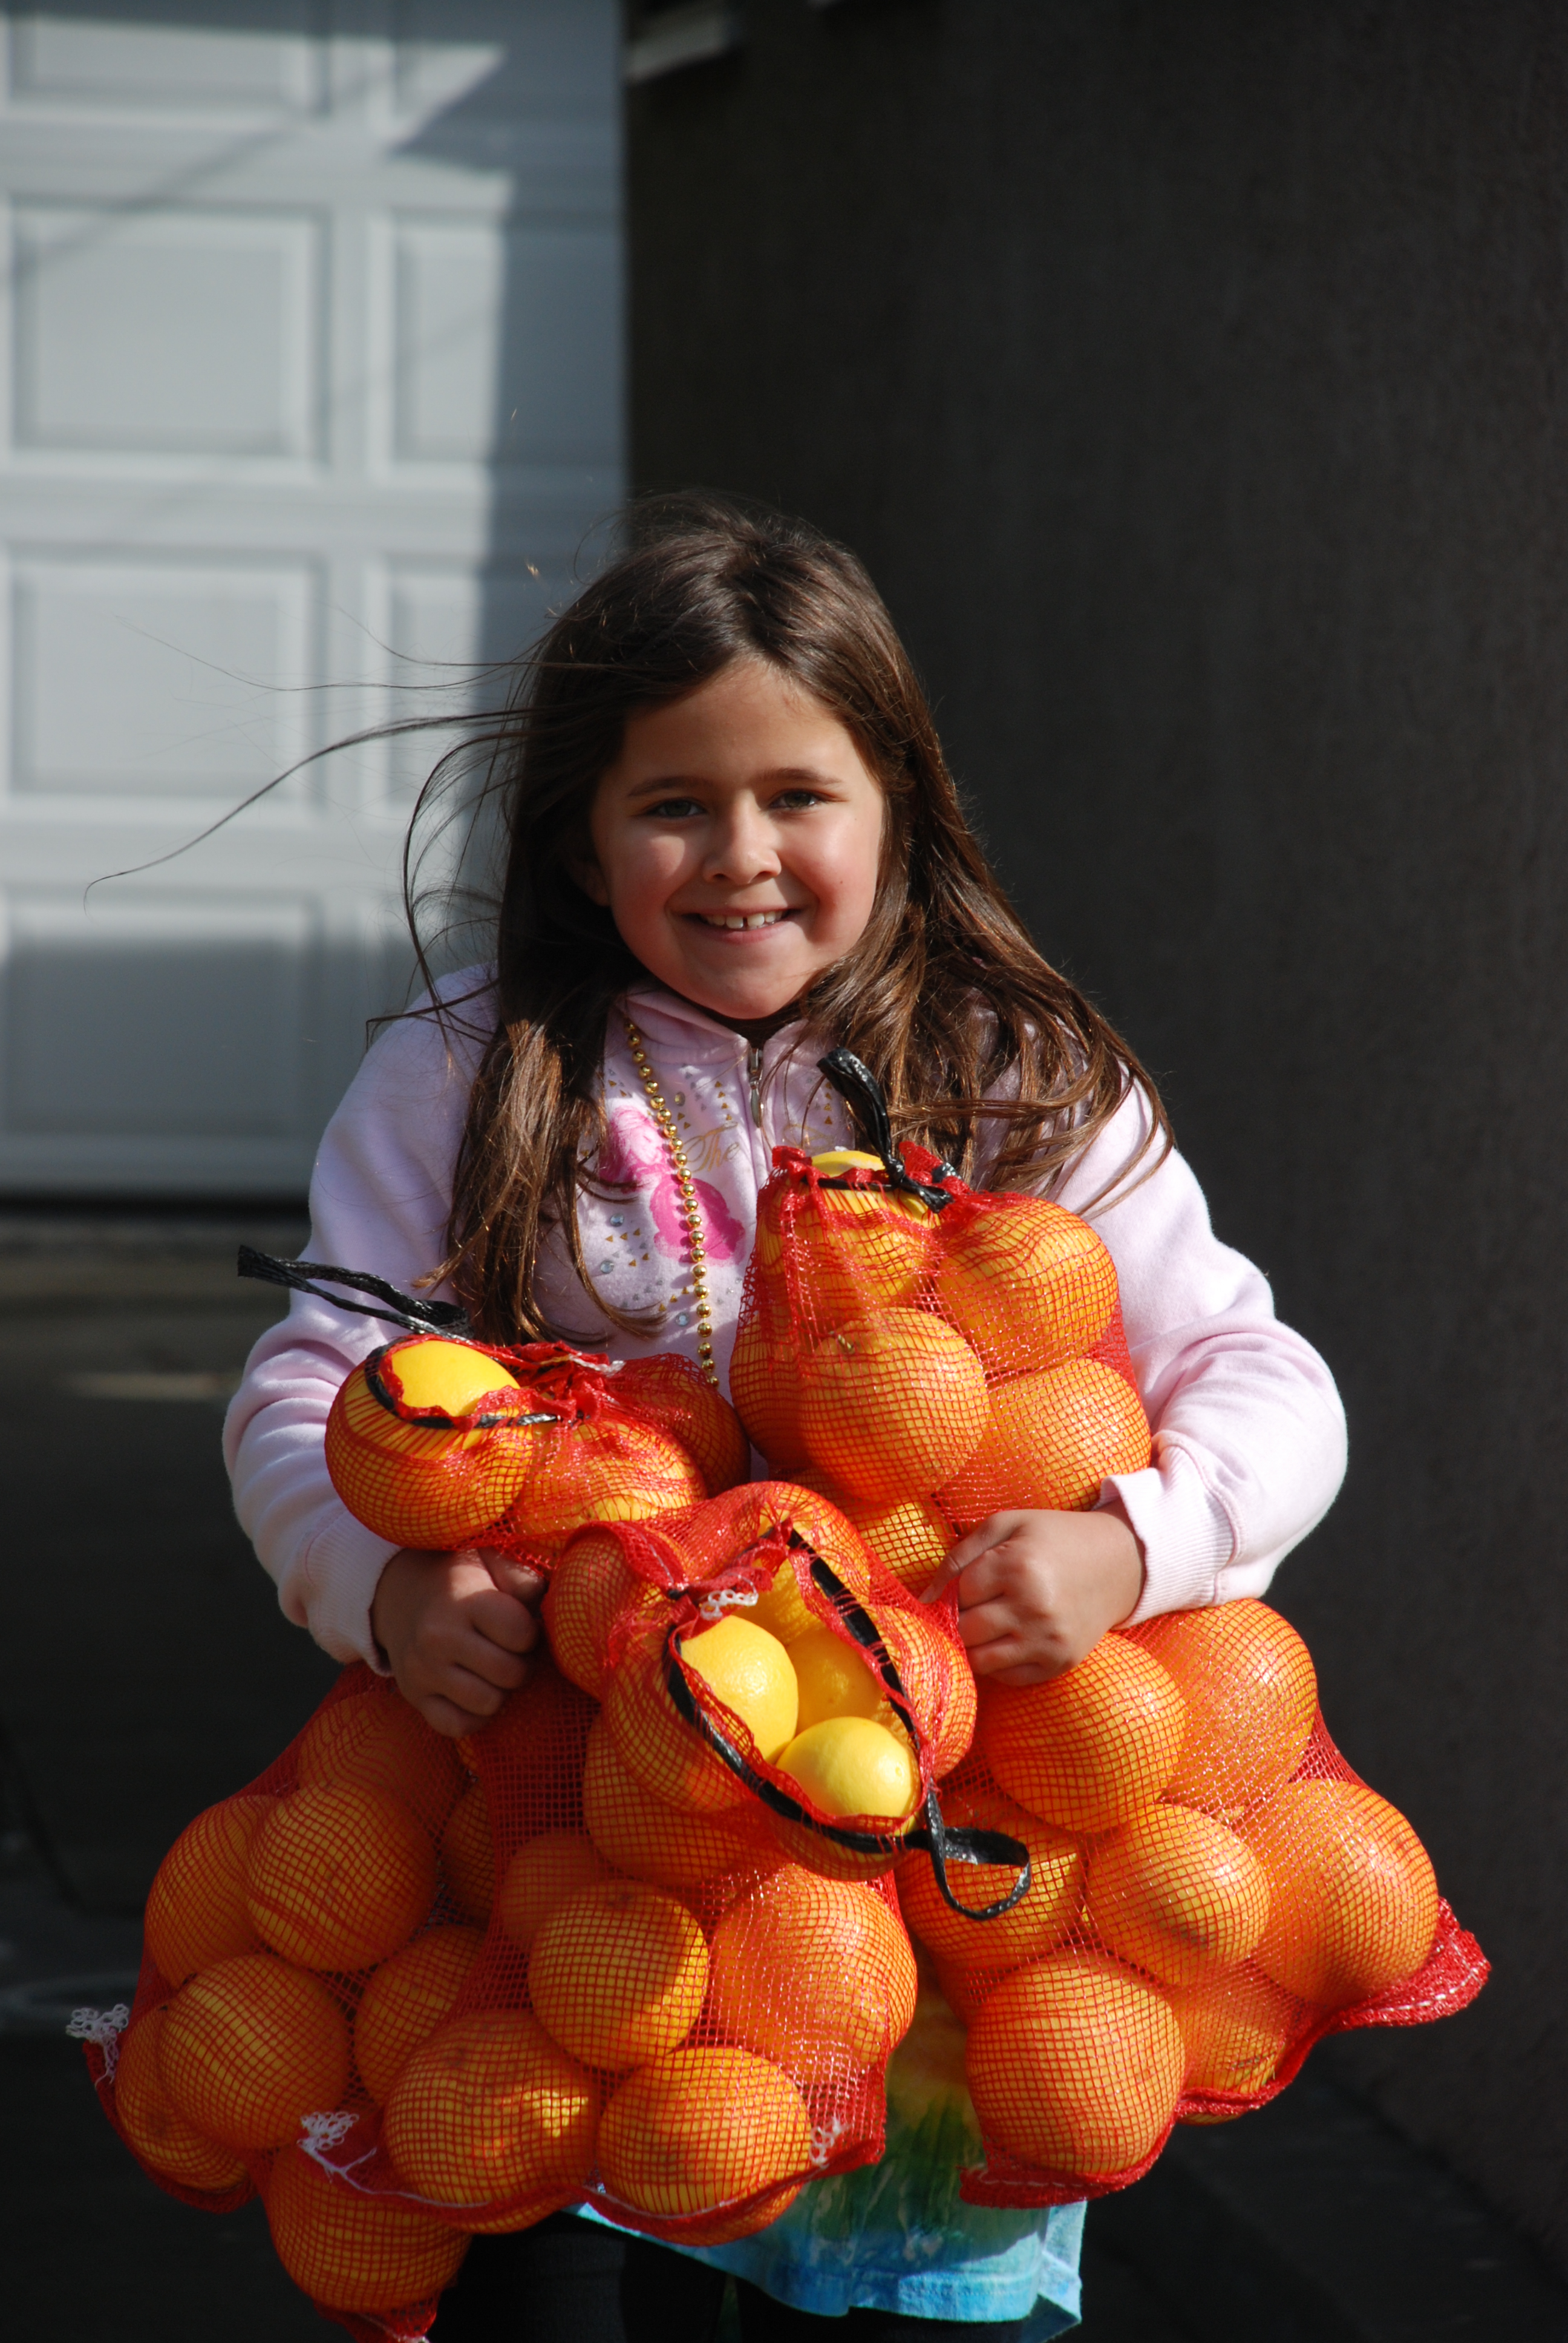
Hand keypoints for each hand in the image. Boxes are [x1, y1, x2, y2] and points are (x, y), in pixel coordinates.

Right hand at [370, 1546, 544, 1737]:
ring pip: (487, 1703)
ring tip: (493, 1669)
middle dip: (521, 1664)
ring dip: (500, 1690)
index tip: (521, 1625)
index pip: (521, 1633)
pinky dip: (474, 1716)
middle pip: (509, 1673)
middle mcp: (438, 1637)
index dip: (531, 1632)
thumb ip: (523, 1579)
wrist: (401, 1592)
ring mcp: (422, 1671)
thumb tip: (545, 1607)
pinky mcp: (414, 1696)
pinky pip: (457, 1726)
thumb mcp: (490, 1559)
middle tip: (512, 1651)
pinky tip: (475, 1690)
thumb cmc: (460, 1577)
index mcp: (462, 1600)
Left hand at [922, 1508, 1144, 1685]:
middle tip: (977, 1605)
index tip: (973, 1581)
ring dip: (976, 1644)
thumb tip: (922, 1598)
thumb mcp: (1006, 1524)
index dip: (958, 1588)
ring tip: (989, 1623)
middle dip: (962, 1619)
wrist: (1118, 1562)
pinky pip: (1008, 1677)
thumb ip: (959, 1555)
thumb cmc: (1053, 1538)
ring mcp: (1048, 1641)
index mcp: (1018, 1567)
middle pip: (965, 1630)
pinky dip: (999, 1662)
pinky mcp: (1059, 1663)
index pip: (959, 1593)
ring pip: (981, 1660)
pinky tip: (1011, 1637)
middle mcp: (1034, 1608)